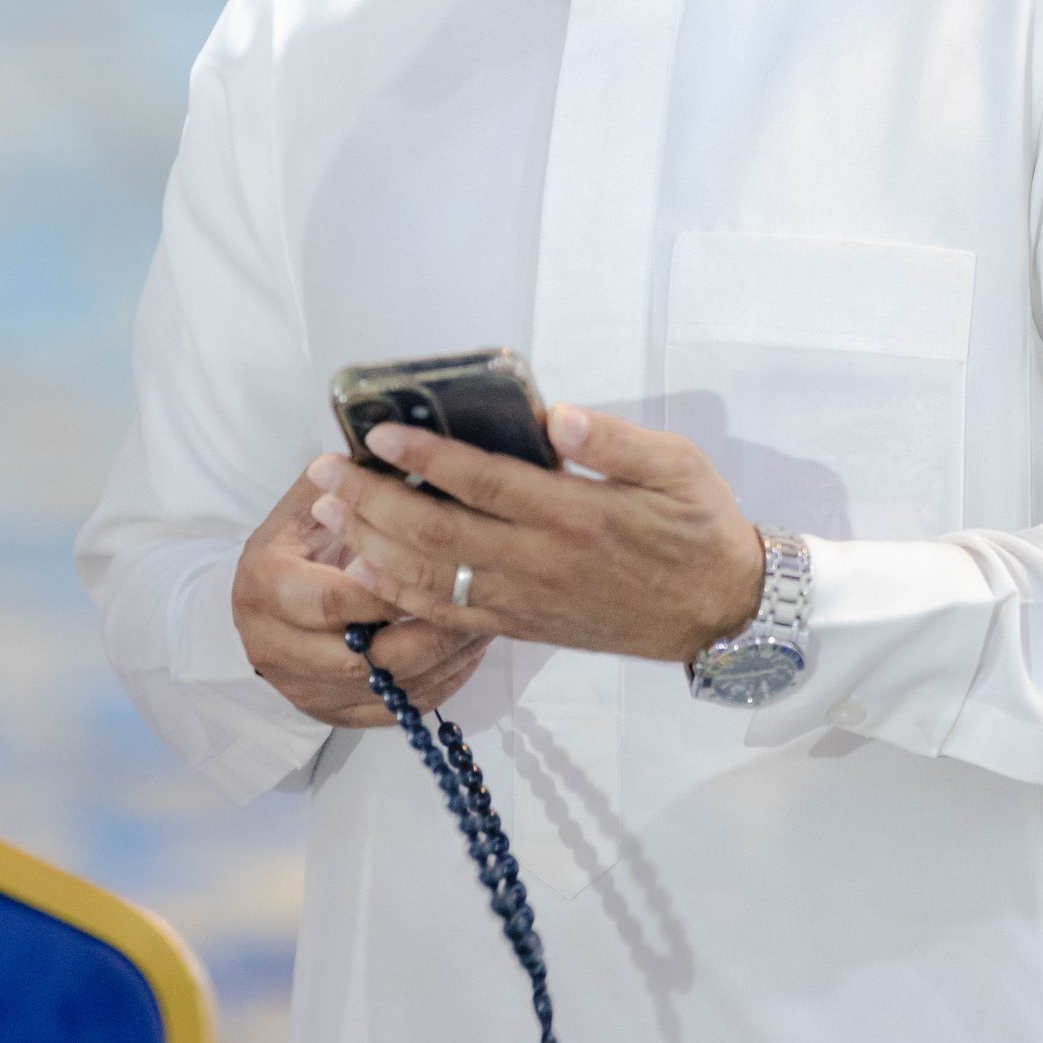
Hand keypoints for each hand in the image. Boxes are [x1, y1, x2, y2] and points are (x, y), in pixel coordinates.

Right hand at [231, 470, 490, 727]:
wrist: (253, 611)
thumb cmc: (290, 546)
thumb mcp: (302, 506)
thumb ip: (346, 485)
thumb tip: (403, 452)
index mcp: (268, 587)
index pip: (334, 599)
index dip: (389, 586)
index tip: (440, 563)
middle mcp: (278, 647)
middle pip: (365, 658)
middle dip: (431, 631)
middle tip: (481, 599)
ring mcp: (305, 689)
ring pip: (389, 690)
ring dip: (445, 659)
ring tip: (487, 622)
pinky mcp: (330, 714)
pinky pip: (396, 712)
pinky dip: (440, 684)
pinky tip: (468, 652)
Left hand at [303, 405, 765, 664]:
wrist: (720, 613)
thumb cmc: (699, 528)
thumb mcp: (677, 467)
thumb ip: (614, 442)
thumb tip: (556, 416)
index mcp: (576, 516)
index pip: (484, 484)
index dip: (425, 460)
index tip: (378, 434)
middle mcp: (541, 563)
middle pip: (436, 535)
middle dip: (370, 502)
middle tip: (322, 471)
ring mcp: (527, 601)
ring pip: (431, 580)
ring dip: (371, 547)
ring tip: (328, 513)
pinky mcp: (524, 626)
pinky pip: (449, 617)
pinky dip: (400, 596)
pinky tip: (366, 571)